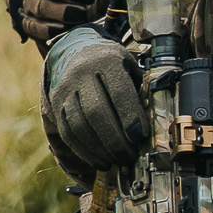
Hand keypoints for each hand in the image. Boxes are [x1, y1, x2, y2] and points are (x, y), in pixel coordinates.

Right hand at [45, 28, 147, 169]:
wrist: (77, 52)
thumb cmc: (113, 64)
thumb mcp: (131, 66)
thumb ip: (142, 88)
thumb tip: (157, 121)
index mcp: (107, 61)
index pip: (118, 91)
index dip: (130, 116)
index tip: (140, 136)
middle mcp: (81, 74)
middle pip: (96, 111)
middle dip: (115, 139)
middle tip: (130, 156)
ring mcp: (65, 90)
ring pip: (79, 125)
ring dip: (99, 149)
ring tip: (117, 161)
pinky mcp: (55, 105)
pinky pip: (67, 132)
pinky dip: (84, 150)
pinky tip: (100, 160)